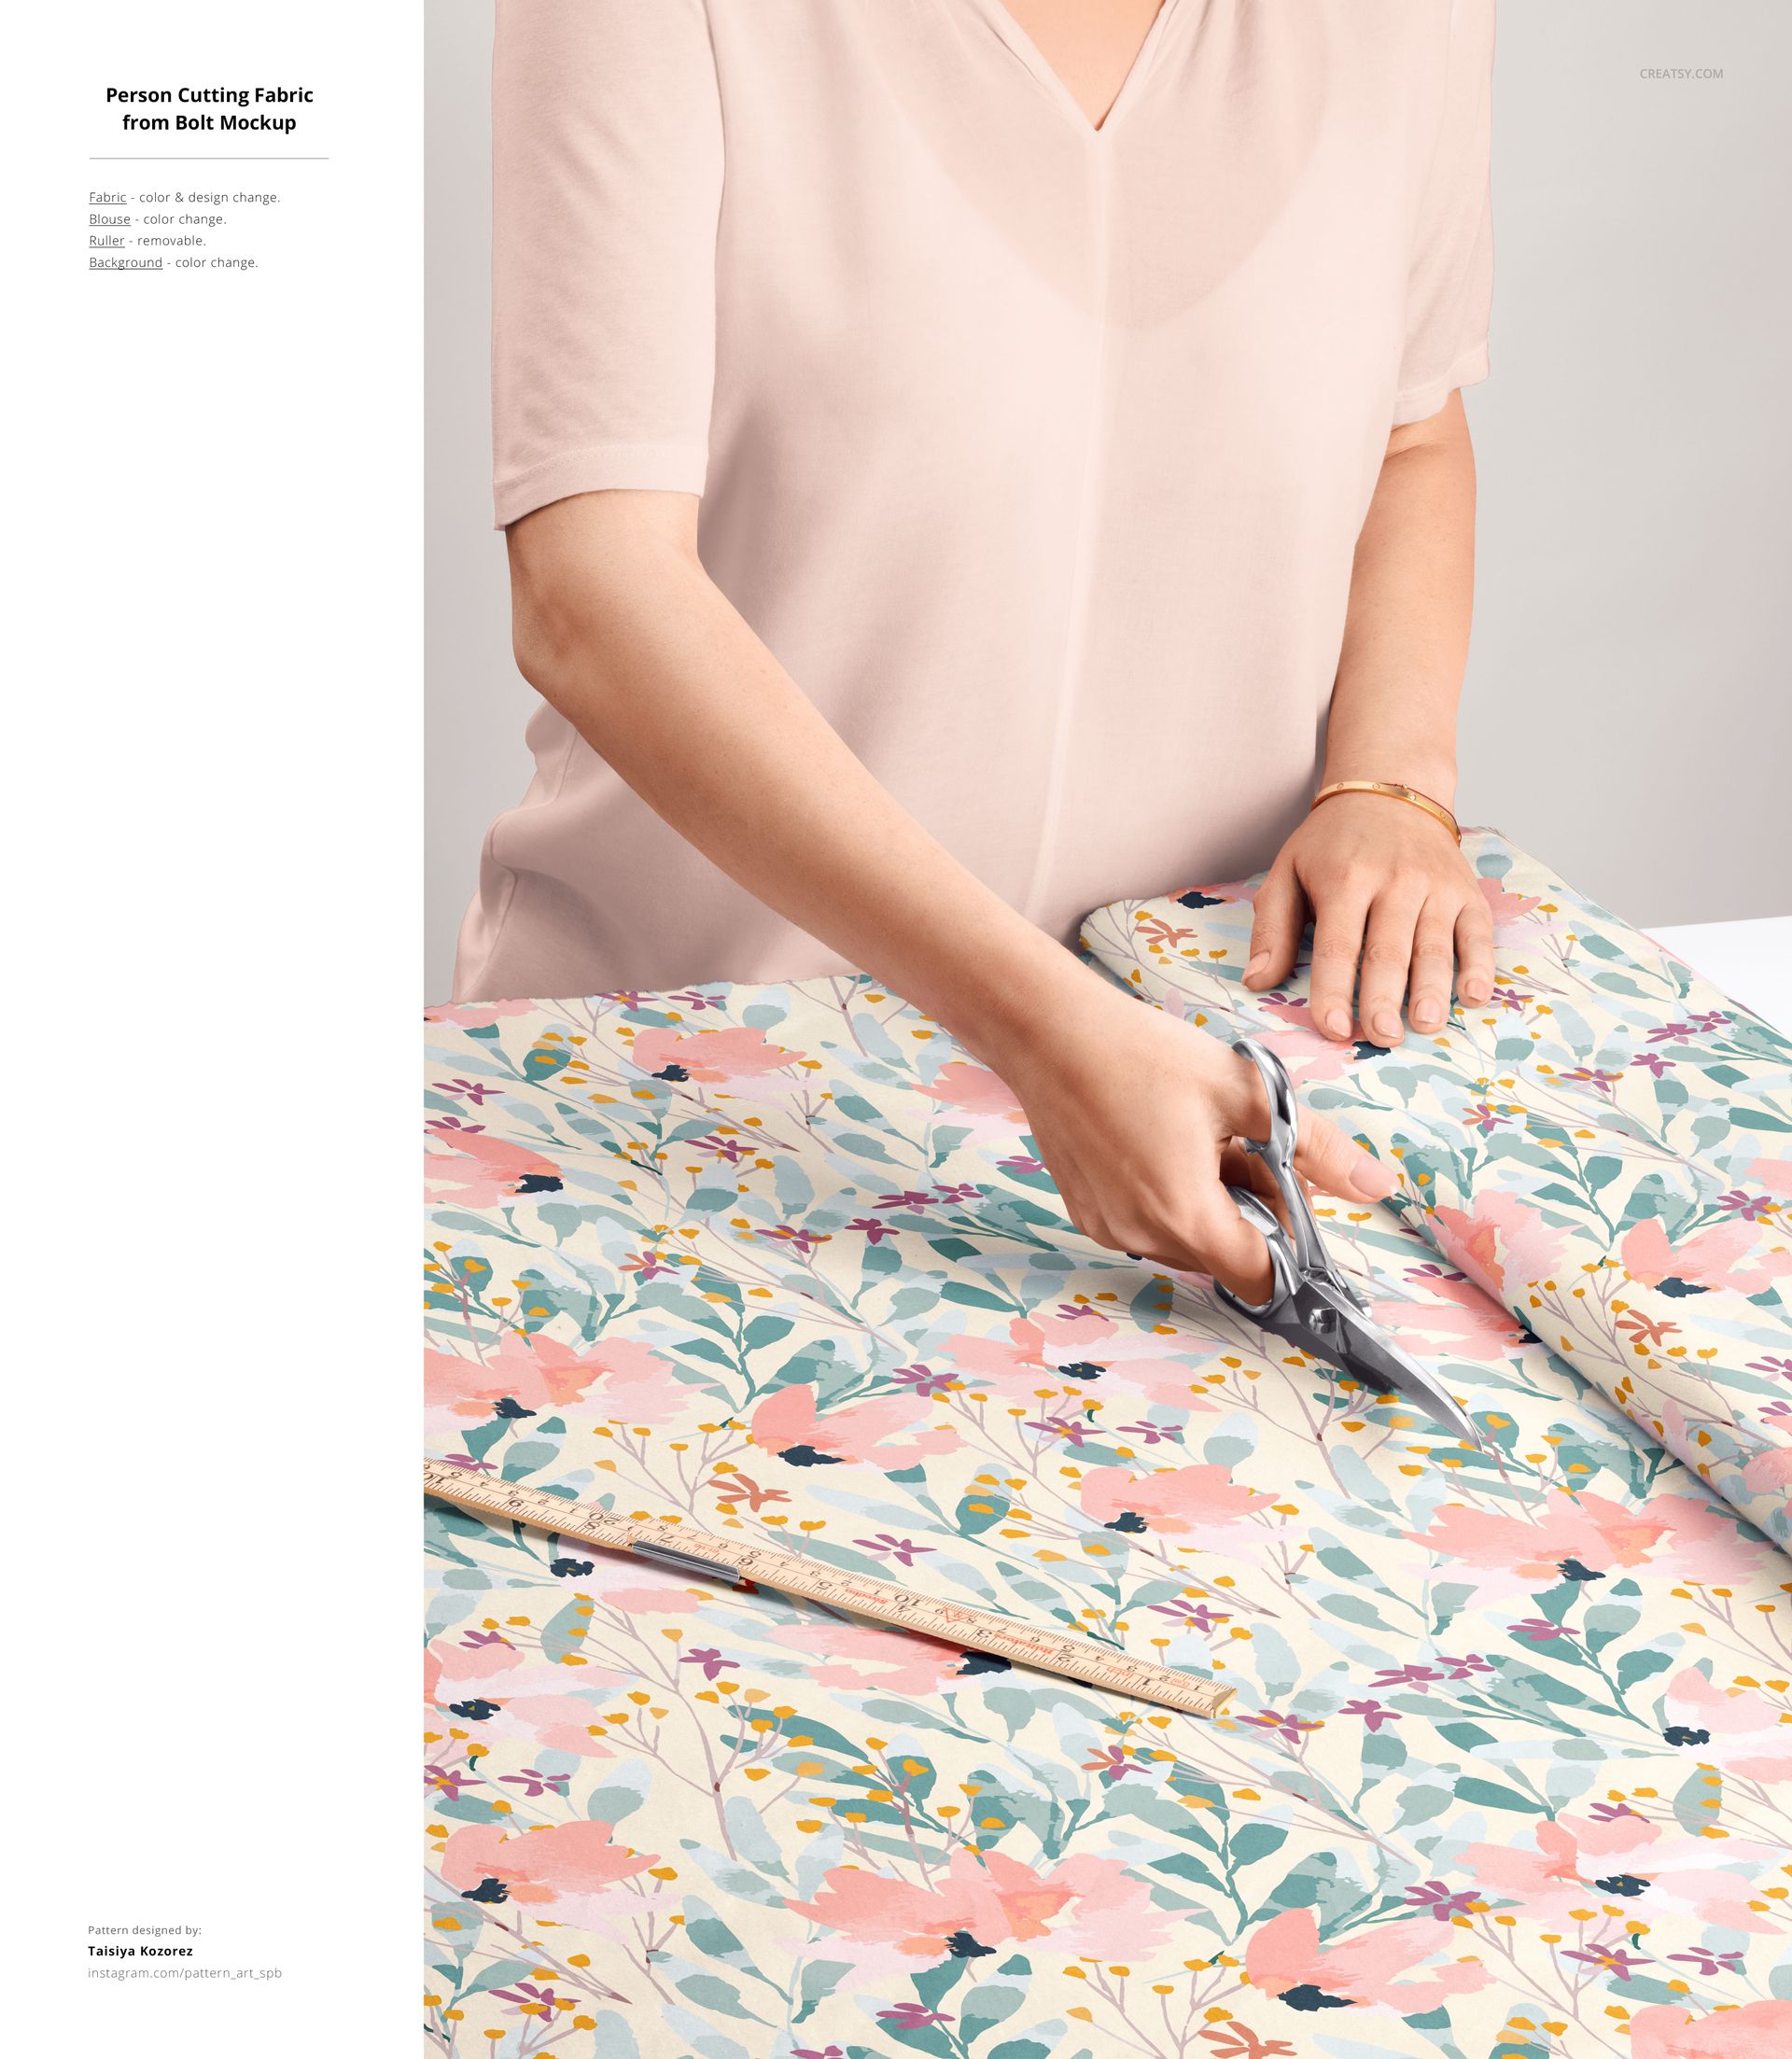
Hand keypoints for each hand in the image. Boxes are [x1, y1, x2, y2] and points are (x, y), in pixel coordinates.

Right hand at [989, 981, 1398, 1302]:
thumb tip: (1378, 1187)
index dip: (1293, 1253)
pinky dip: (1174, 1196)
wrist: (1049, 1032)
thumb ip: (1317, 1148)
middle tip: (1256, 1147)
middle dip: (1256, 1214)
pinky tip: (1170, 1141)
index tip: (1301, 1208)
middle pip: (1225, 1257)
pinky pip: (1149, 1223)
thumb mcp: (1245, 1092)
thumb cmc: (1144, 1054)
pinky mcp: (1087, 1212)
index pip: (1260, 1277)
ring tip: (1209, 1137)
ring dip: (1215, 1204)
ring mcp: (1108, 1227)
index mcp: (1186, 1215)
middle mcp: (1141, 1236)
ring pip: (1188, 1240)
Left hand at [1243, 794, 1493, 1043]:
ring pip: (1434, 945)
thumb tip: (1257, 981)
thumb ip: (1273, 928)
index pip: (1338, 945)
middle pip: (1388, 950)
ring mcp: (1435, 886)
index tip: (1332, 1028)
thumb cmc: (1333, 843)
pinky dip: (1479, 965)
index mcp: (1345, 878)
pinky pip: (1477, 933)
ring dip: (1431, 989)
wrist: (1391, 791)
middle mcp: (1394, 882)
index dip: (1334, 990)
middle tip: (1381, 1037)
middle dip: (1384, 998)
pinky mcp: (1466, 892)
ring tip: (1423, 1025)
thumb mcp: (1288, 871)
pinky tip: (1473, 996)